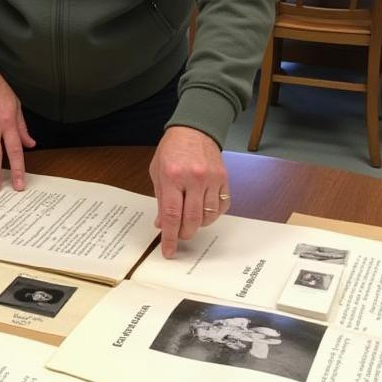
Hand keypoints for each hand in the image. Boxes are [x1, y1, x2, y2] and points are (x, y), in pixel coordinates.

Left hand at [149, 126, 229, 258]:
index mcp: (172, 176)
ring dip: (198, 226)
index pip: (171, 215)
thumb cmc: (172, 150)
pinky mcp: (224, 179)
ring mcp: (211, 179)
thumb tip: (162, 224)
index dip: (170, 237)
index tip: (168, 251)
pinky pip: (221, 207)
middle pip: (191, 220)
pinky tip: (203, 212)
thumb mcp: (157, 172)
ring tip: (190, 223)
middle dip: (184, 234)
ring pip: (207, 216)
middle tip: (179, 236)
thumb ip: (161, 199)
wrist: (195, 130)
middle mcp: (193, 179)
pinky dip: (212, 215)